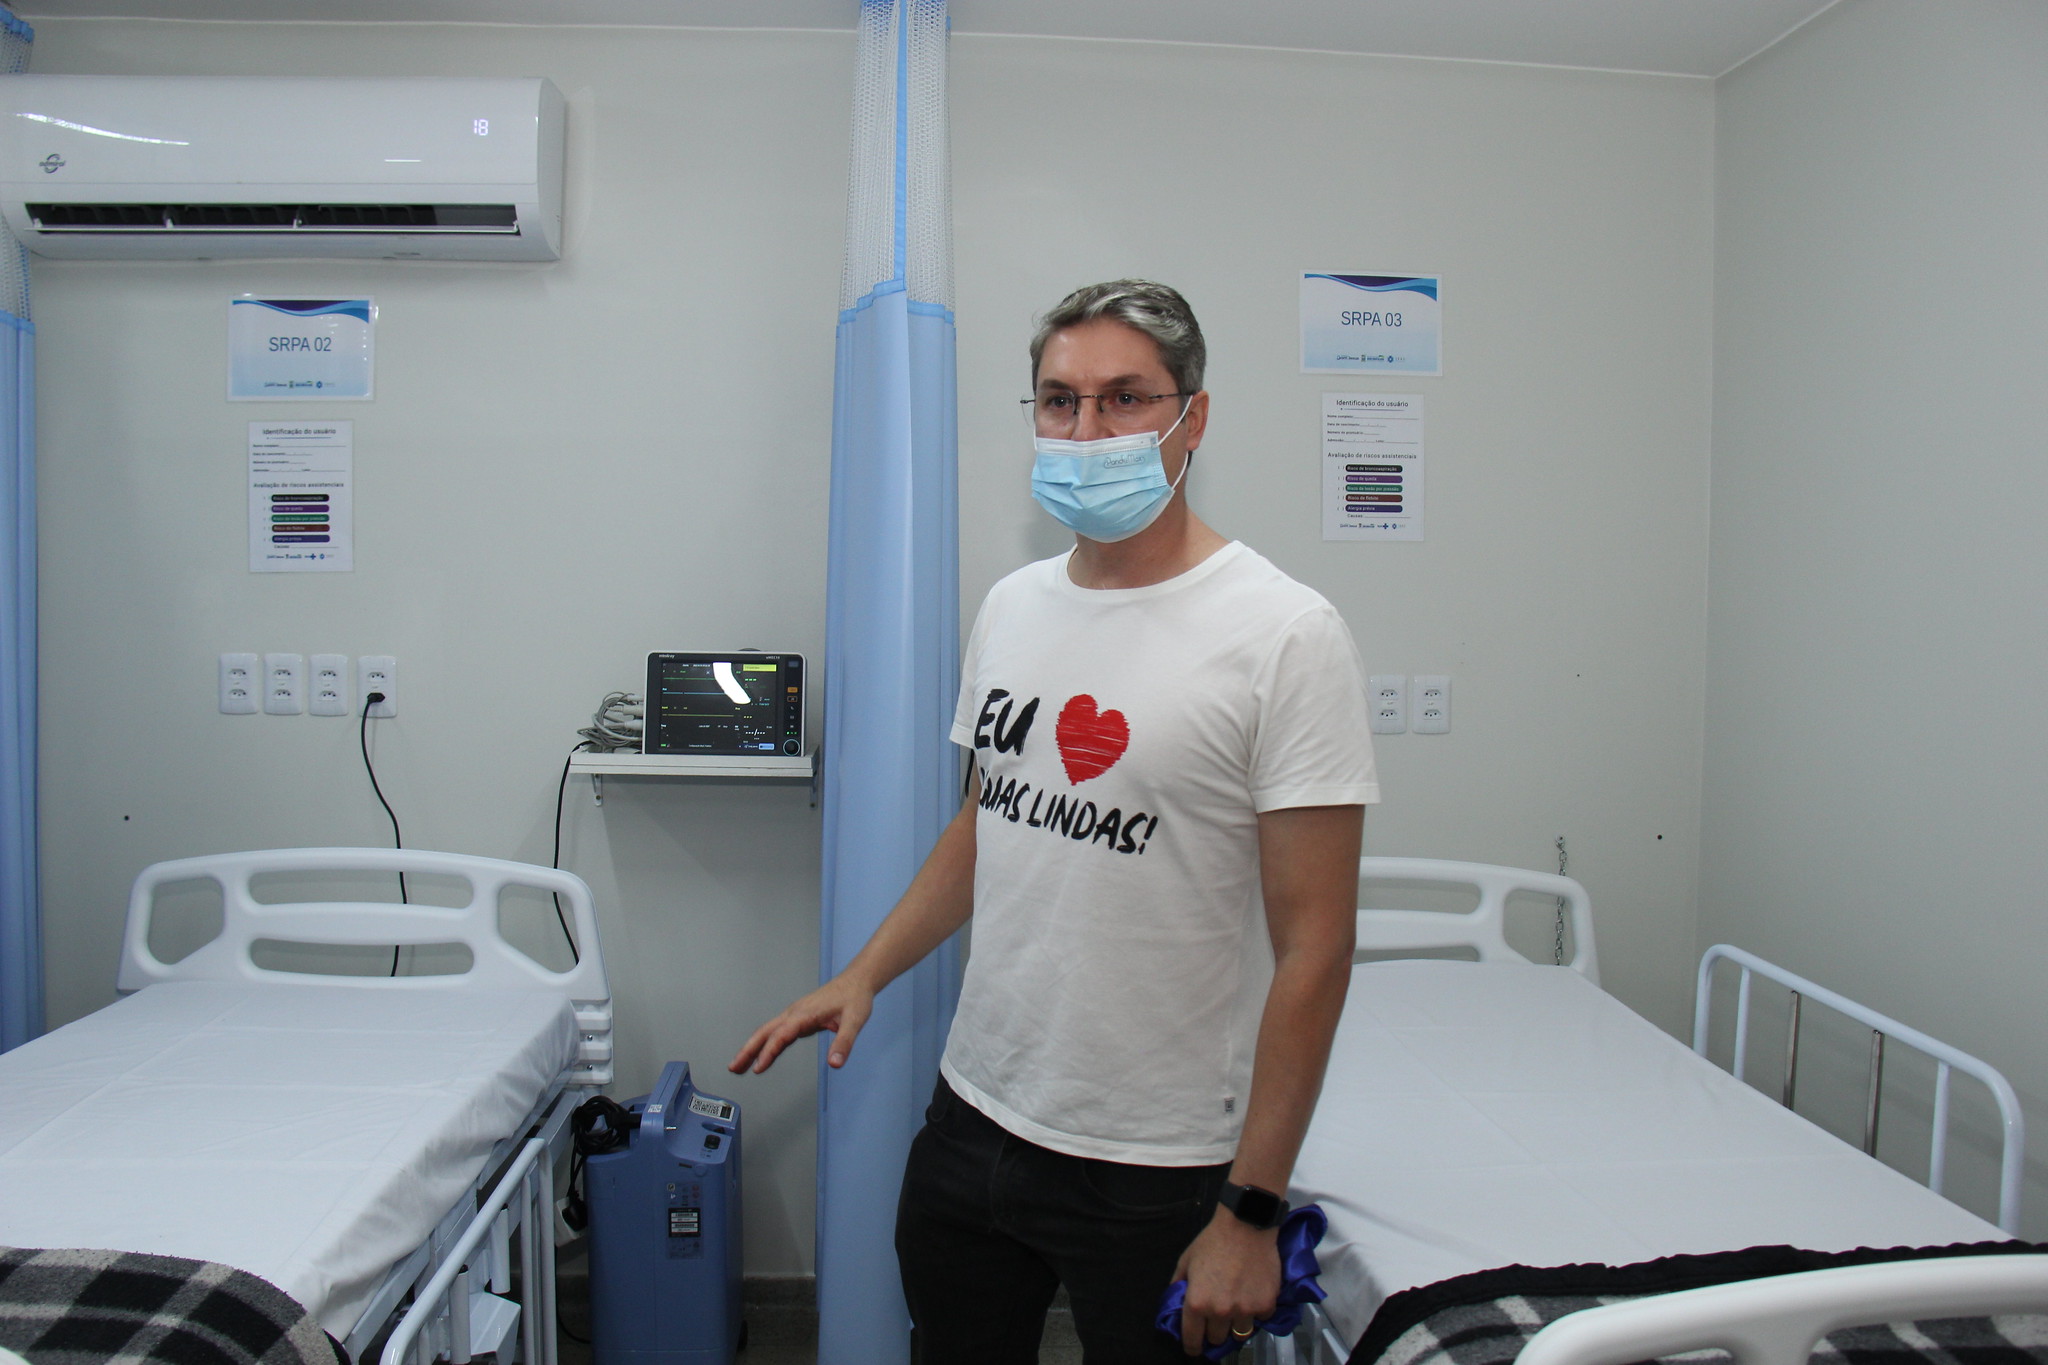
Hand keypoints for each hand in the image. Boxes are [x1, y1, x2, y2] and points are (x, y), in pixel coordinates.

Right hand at [728, 976, 874, 1073]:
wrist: (856, 981)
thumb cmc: (855, 998)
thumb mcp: (854, 1021)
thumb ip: (844, 1043)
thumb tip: (834, 1064)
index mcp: (804, 1013)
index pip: (781, 1035)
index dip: (768, 1052)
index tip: (758, 1068)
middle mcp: (795, 1013)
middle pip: (765, 1031)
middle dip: (748, 1049)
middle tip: (733, 1067)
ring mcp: (795, 1015)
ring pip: (768, 1031)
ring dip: (753, 1047)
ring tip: (739, 1065)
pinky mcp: (798, 1018)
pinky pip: (777, 1032)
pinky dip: (766, 1044)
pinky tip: (763, 1055)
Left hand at [1171, 1207, 1280, 1354]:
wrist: (1246, 1224)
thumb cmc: (1214, 1240)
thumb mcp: (1186, 1260)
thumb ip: (1179, 1285)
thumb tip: (1176, 1302)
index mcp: (1197, 1303)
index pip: (1192, 1340)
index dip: (1192, 1346)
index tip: (1195, 1347)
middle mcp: (1220, 1312)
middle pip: (1217, 1339)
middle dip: (1215, 1331)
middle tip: (1217, 1316)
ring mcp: (1245, 1310)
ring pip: (1240, 1333)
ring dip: (1237, 1323)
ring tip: (1237, 1306)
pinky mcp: (1266, 1304)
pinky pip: (1261, 1318)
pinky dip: (1258, 1310)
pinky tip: (1253, 1294)